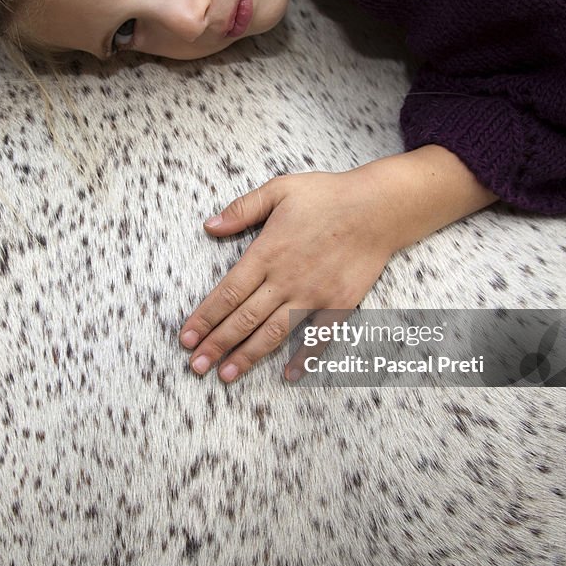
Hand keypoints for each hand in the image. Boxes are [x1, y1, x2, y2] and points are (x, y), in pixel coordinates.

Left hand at [179, 166, 400, 383]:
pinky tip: (289, 375)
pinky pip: (318, 336)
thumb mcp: (279, 190)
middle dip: (217, 344)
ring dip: (248, 356)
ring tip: (226, 375)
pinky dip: (304, 358)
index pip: (227, 293)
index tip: (186, 337)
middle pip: (244, 319)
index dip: (204, 317)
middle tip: (195, 366)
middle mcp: (286, 279)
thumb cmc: (327, 195)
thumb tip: (209, 225)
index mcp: (267, 253)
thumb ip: (242, 209)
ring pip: (273, 332)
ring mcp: (313, 295)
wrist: (378, 207)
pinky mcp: (339, 304)